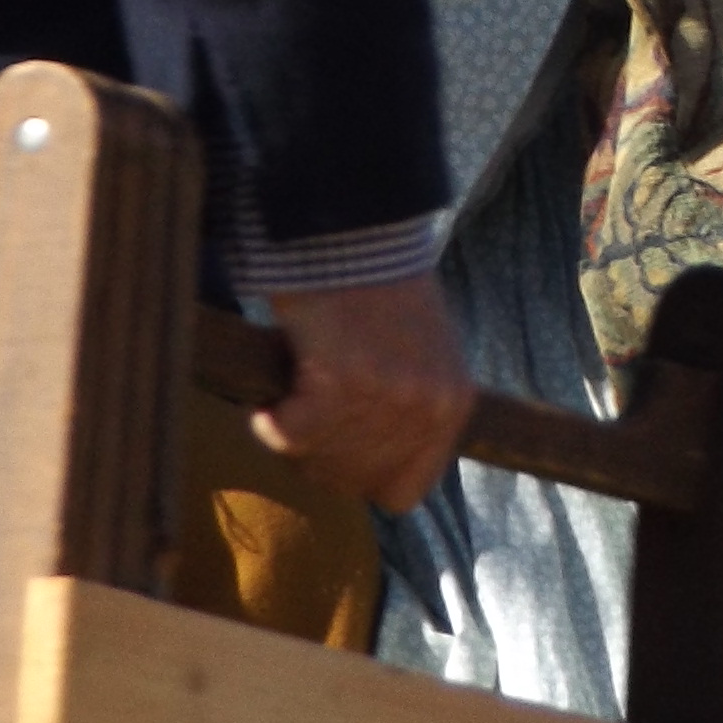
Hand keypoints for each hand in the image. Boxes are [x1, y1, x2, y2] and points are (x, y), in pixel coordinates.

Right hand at [253, 273, 476, 513]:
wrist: (356, 230)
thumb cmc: (378, 286)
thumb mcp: (421, 354)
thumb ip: (408, 408)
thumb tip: (364, 460)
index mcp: (454, 405)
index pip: (404, 492)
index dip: (361, 478)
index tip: (336, 452)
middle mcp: (428, 408)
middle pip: (352, 483)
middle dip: (319, 458)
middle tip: (300, 420)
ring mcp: (388, 397)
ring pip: (318, 461)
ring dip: (293, 437)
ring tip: (288, 399)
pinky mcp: (342, 381)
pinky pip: (288, 435)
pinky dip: (269, 421)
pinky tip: (269, 400)